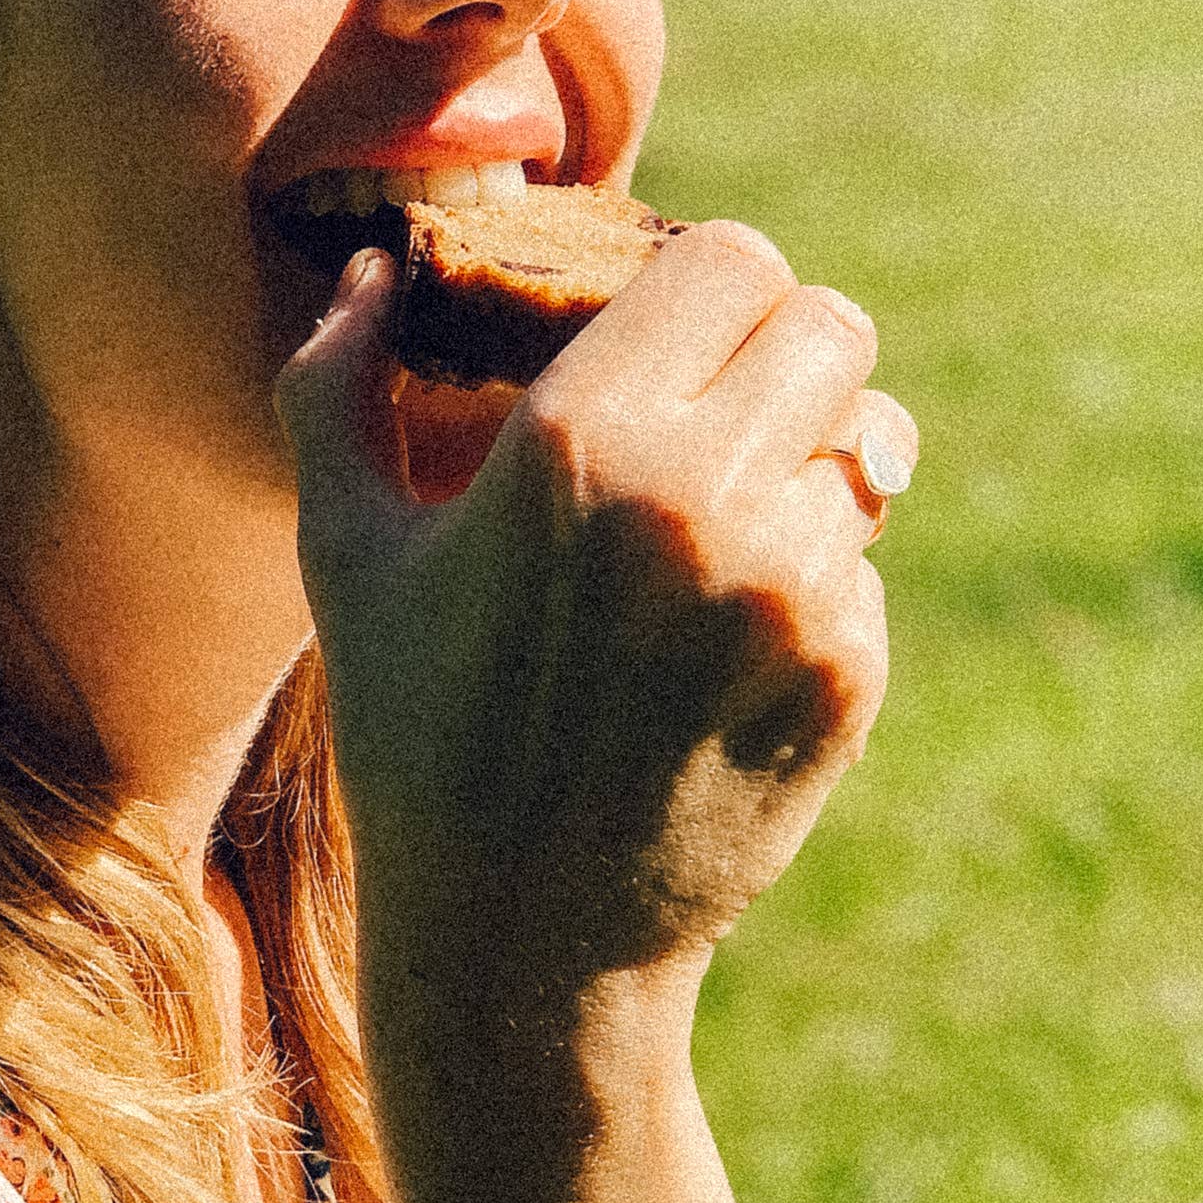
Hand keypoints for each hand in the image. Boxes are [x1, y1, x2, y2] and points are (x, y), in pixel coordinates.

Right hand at [274, 224, 913, 1016]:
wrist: (521, 942)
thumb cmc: (412, 733)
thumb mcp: (346, 555)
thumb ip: (337, 384)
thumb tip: (380, 265)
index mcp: (577, 442)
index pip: (735, 260)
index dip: (713, 284)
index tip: (681, 327)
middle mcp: (701, 499)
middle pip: (832, 329)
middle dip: (782, 357)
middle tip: (727, 410)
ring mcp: (790, 590)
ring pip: (860, 451)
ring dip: (800, 475)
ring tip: (708, 548)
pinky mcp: (848, 672)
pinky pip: (864, 566)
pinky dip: (811, 588)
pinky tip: (719, 654)